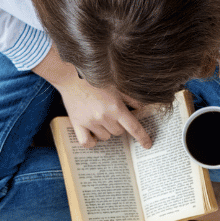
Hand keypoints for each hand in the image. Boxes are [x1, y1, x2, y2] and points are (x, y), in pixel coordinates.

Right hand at [32, 45, 150, 148]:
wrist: (72, 76)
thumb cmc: (95, 79)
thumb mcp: (116, 86)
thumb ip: (130, 98)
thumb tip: (142, 108)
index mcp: (116, 107)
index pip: (134, 127)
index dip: (143, 138)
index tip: (147, 145)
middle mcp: (104, 116)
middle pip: (119, 132)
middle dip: (119, 125)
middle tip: (111, 114)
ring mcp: (90, 122)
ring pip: (105, 137)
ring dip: (105, 131)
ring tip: (100, 117)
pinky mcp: (77, 124)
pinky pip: (87, 142)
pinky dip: (91, 141)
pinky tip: (93, 134)